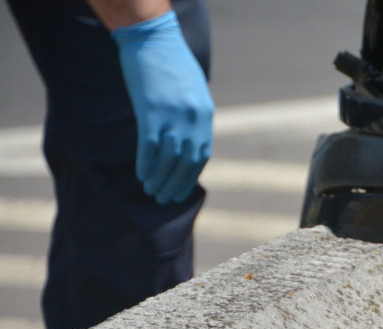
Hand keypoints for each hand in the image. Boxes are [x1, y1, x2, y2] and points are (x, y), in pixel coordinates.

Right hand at [112, 10, 213, 203]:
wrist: (153, 39)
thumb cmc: (172, 65)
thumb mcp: (194, 92)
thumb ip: (195, 117)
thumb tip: (190, 142)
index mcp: (205, 115)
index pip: (201, 155)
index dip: (190, 176)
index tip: (181, 191)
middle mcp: (193, 119)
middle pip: (186, 162)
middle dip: (175, 184)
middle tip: (164, 199)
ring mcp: (172, 116)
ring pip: (168, 159)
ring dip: (160, 179)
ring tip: (152, 192)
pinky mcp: (151, 111)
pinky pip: (149, 147)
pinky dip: (146, 165)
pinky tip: (141, 177)